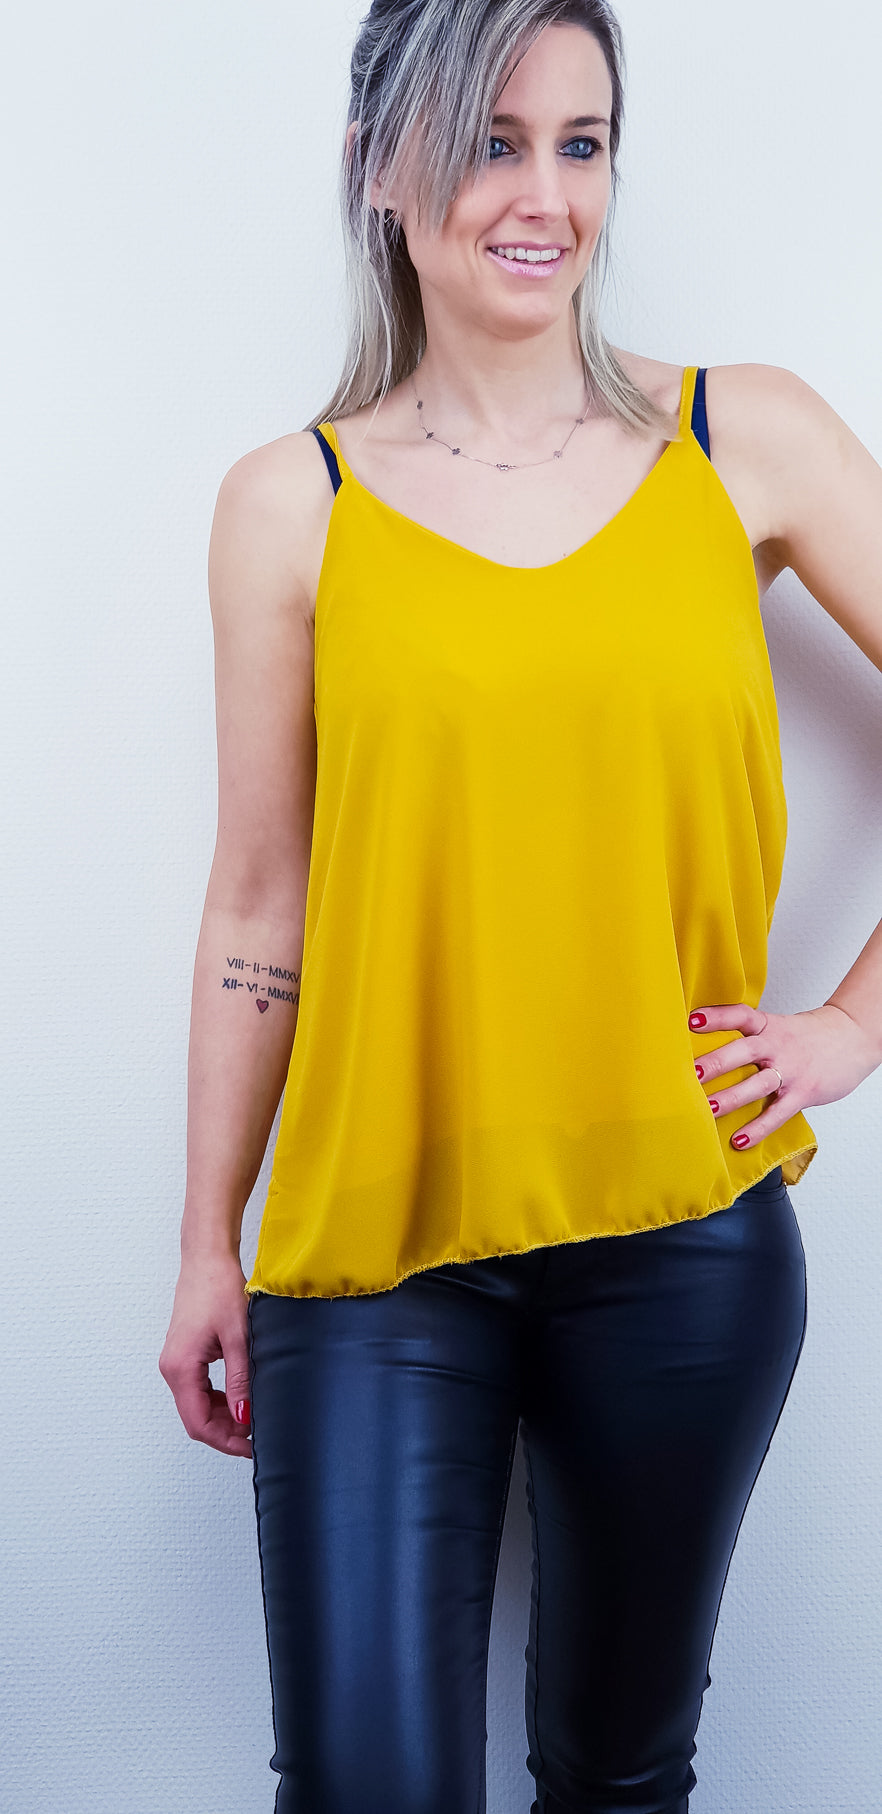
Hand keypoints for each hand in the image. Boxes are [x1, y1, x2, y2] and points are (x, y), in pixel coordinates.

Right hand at [159, 1254, 252, 1458]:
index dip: (226, 1441)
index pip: (199, 1423)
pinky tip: (240, 1399)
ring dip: (224, 1417)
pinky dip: (219, 1400)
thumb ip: (240, 1380)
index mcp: (180, 1368)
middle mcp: (172, 1369)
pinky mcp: (184, 1355)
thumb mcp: (238, 1337)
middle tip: (257, 1436)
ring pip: (197, 1406)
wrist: (207, 1258)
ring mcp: (177, 1362)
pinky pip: (198, 1390)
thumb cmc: (218, 1287)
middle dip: (226, 1432)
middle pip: (196, 1419)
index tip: (252, 1446)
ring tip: (253, 1418)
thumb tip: (245, 1418)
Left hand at [687, 999, 880, 1150]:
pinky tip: (739, 1140)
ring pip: (758, 1084)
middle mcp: (777, 1045)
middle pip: (743, 1051)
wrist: (852, 1038)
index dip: (716, 1016)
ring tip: (707, 1108)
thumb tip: (705, 1049)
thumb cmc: (806, 1036)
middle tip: (693, 1073)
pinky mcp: (803, 1093)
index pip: (740, 1015)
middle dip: (717, 1062)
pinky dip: (758, 1128)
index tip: (692, 1019)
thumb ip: (748, 1036)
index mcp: (767, 1025)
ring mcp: (791, 1070)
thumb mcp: (776, 1026)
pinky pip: (778, 1113)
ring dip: (732, 1097)